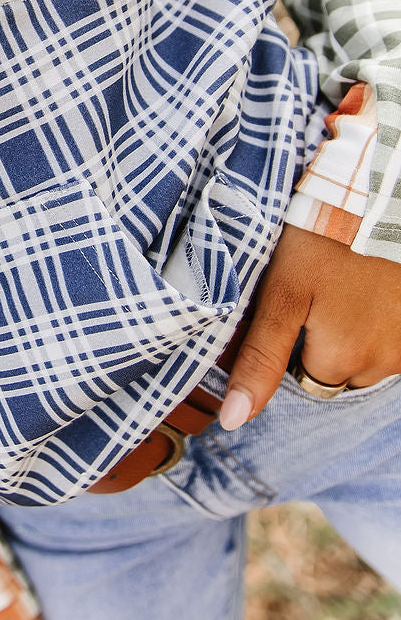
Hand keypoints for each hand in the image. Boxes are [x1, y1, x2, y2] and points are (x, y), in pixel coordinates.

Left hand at [219, 224, 400, 428]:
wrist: (377, 199)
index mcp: (341, 360)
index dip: (293, 341)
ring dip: (357, 330)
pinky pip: (392, 339)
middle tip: (321, 292)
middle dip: (327, 341)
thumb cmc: (323, 240)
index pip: (303, 377)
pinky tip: (371, 287)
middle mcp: (382, 363)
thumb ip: (258, 360)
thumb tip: (234, 420)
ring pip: (370, 355)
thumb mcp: (279, 295)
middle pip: (339, 371)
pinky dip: (382, 319)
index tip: (297, 305)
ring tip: (348, 285)